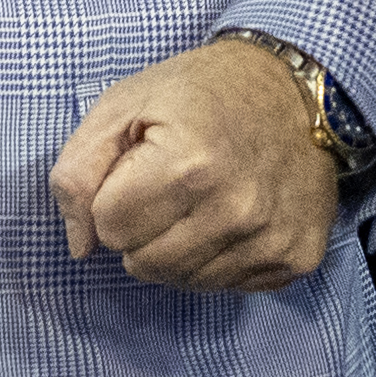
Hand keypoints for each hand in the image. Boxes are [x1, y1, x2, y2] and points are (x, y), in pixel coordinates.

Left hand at [46, 36, 335, 292]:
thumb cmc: (200, 93)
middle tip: (170, 187)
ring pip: (184, 281)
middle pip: (144, 264)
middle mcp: (236, 210)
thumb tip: (79, 247)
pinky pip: (228, 286)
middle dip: (142, 230)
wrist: (295, 90)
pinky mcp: (297, 256)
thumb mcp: (121, 107)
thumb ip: (77, 174)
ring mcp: (271, 238)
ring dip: (178, 249)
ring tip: (201, 201)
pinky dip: (220, 259)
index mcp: (189, 165)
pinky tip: (234, 217)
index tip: (141, 169)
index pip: (109, 230)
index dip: (114, 198)